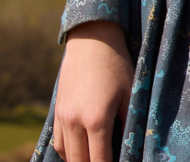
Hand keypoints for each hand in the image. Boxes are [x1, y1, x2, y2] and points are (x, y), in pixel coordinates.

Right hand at [52, 20, 131, 161]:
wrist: (91, 40)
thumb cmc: (116, 65)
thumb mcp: (131, 93)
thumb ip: (130, 123)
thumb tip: (132, 147)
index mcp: (96, 120)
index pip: (100, 160)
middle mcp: (75, 122)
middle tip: (108, 161)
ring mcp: (62, 118)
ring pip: (67, 155)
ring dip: (81, 161)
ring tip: (96, 158)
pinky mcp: (57, 112)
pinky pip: (59, 143)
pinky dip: (69, 153)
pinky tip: (82, 152)